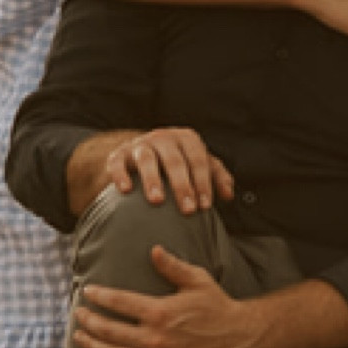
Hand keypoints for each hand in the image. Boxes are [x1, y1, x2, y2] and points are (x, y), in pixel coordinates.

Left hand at [73, 246, 261, 347]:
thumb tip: (153, 250)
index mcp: (161, 312)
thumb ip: (172, 266)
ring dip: (92, 345)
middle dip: (89, 321)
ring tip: (80, 336)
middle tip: (79, 314)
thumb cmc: (218, 307)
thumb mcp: (197, 280)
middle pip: (109, 330)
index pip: (118, 302)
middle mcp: (155, 339)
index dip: (99, 295)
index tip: (88, 291)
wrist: (239, 339)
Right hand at [104, 128, 234, 216]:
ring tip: (158, 201)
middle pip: (175, 160)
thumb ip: (216, 177)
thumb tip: (229, 195)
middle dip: (183, 186)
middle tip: (188, 210)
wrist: (142, 154)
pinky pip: (118, 162)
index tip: (205, 206)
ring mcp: (140, 145)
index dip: (203, 182)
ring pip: (147, 159)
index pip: (198, 159)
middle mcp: (163, 137)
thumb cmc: (178, 163)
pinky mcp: (119, 154)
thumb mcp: (199, 165)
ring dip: (153, 180)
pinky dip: (121, 175)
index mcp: (186, 139)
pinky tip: (126, 190)